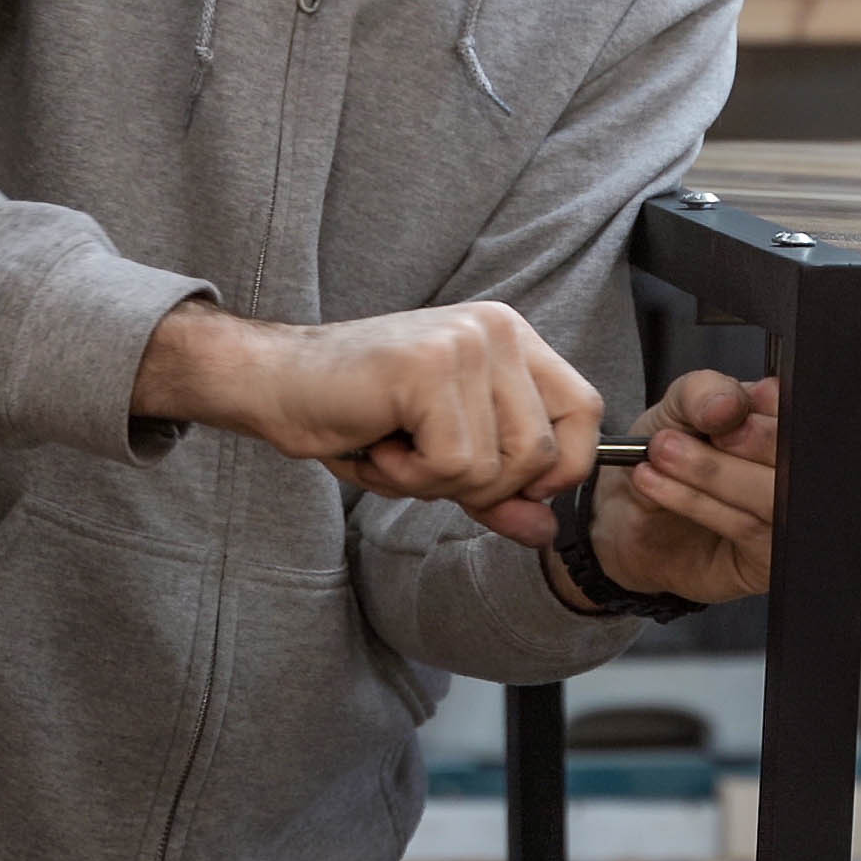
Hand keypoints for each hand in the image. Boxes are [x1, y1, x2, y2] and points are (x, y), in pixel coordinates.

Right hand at [133, 298, 601, 546]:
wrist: (276, 384)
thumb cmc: (358, 417)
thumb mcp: (442, 459)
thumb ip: (500, 489)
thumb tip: (547, 530)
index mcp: (512, 339)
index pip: (585, 413)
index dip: (559, 469)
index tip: (509, 490)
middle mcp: (499, 330)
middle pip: (544, 452)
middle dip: (485, 487)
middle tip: (423, 463)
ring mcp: (468, 342)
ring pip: (500, 464)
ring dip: (439, 483)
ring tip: (395, 447)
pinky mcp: (432, 367)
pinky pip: (454, 463)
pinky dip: (410, 477)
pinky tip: (377, 444)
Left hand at [557, 370, 778, 607]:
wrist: (630, 515)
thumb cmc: (664, 455)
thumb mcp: (674, 408)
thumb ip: (701, 392)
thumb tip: (728, 403)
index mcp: (779, 420)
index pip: (796, 409)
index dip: (767, 407)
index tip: (725, 408)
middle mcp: (792, 468)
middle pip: (794, 454)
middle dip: (745, 440)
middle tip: (686, 433)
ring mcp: (786, 516)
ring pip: (769, 494)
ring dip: (709, 471)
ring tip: (660, 454)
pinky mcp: (769, 558)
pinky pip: (746, 527)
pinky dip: (697, 502)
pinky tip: (657, 485)